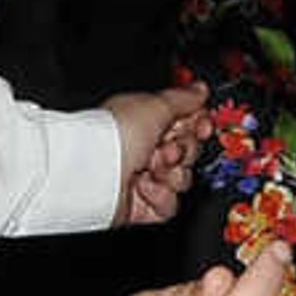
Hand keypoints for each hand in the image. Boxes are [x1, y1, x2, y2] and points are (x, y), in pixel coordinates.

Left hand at [102, 79, 211, 224]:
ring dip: (173, 175)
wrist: (93, 171)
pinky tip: (144, 187)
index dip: (198, 126)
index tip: (201, 126)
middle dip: (184, 151)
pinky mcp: (143, 206)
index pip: (186, 125)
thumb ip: (183, 98)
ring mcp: (144, 179)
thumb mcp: (154, 105)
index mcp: (146, 122)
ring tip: (150, 169)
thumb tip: (200, 89)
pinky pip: (170, 206)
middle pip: (189, 154)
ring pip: (183, 181)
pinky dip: (161, 197)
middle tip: (165, 147)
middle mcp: (145, 150)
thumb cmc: (113, 134)